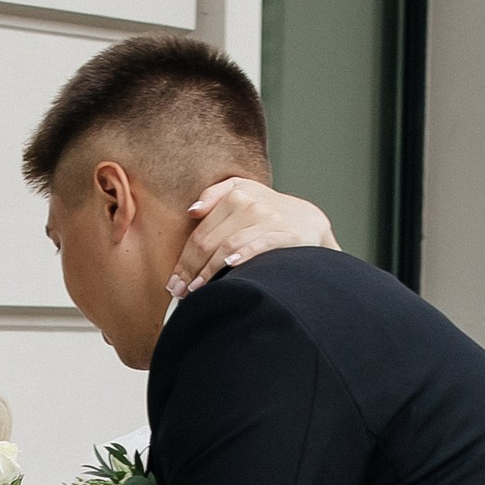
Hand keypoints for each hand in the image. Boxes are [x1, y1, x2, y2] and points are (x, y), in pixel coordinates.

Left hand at [168, 178, 338, 298]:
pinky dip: (241, 256)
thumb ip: (216, 196)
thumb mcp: (244, 193)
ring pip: (227, 246)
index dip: (183, 259)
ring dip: (208, 271)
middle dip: (189, 269)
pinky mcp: (285, 233)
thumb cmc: (269, 214)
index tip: (173, 281)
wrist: (311, 222)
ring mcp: (268, 217)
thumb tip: (193, 211)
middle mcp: (249, 202)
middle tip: (179, 291)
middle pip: (208, 241)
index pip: (200, 232)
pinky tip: (228, 268)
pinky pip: (257, 246)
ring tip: (195, 290)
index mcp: (235, 193)